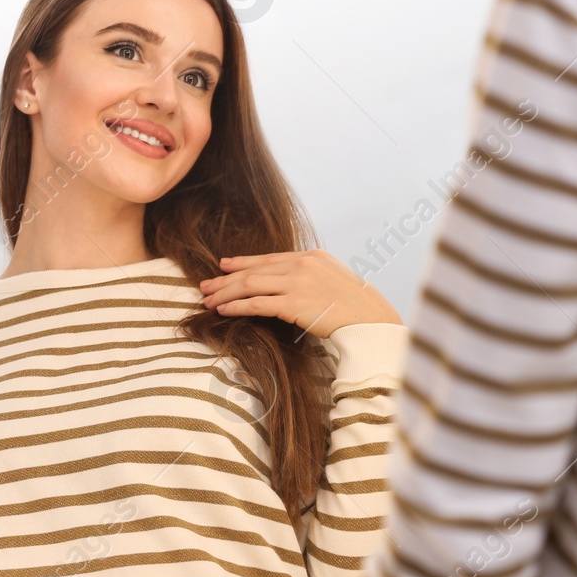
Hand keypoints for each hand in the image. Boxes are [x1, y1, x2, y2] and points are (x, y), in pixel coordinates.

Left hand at [197, 248, 401, 338]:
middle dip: (226, 278)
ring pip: (249, 285)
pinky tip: (222, 311)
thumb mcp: (335, 280)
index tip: (225, 265)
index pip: (268, 258)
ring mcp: (297, 283)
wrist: (371, 319)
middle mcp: (301, 265)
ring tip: (207, 300)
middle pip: (254, 270)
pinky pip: (256, 303)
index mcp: (311, 256)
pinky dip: (236, 306)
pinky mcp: (293, 304)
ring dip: (225, 292)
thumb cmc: (357, 306)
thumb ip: (313, 276)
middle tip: (205, 285)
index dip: (243, 262)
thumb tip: (294, 284)